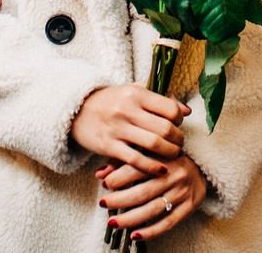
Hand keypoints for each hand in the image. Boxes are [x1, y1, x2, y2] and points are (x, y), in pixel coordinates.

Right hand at [69, 85, 189, 176]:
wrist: (75, 109)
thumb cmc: (109, 101)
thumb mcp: (133, 92)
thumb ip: (158, 100)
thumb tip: (187, 110)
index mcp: (136, 94)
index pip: (169, 108)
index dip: (179, 119)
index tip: (178, 125)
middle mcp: (128, 110)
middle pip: (165, 128)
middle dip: (178, 139)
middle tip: (180, 144)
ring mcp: (117, 129)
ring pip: (153, 144)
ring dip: (169, 153)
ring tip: (173, 155)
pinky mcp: (108, 146)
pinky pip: (135, 159)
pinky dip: (151, 167)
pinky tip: (160, 169)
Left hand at [96, 155, 207, 240]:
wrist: (203, 167)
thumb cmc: (170, 160)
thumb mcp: (151, 155)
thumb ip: (124, 162)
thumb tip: (99, 174)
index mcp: (165, 158)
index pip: (138, 169)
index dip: (119, 178)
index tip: (105, 184)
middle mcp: (175, 175)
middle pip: (143, 191)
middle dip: (120, 200)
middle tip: (103, 203)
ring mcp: (183, 192)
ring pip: (153, 209)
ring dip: (130, 218)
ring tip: (112, 223)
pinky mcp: (189, 207)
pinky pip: (168, 223)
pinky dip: (151, 231)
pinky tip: (135, 235)